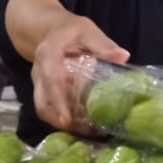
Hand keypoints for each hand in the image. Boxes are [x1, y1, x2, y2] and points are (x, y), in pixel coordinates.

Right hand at [32, 15, 128, 132]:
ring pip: (44, 109)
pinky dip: (63, 119)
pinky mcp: (44, 92)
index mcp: (48, 54)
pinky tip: (82, 124)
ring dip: (63, 123)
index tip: (67, 120)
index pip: (50, 79)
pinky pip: (49, 109)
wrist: (51, 30)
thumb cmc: (71, 31)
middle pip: (42, 102)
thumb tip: (123, 57)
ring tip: (87, 131)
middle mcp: (38, 72)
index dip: (58, 100)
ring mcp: (39, 84)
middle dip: (60, 120)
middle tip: (85, 131)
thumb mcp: (87, 31)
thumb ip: (103, 45)